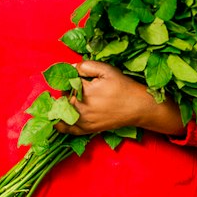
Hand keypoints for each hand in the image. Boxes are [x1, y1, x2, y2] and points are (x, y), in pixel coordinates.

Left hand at [53, 59, 175, 135]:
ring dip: (62, 105)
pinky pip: (66, 129)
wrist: (137, 107)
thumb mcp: (106, 70)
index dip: (70, 78)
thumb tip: (69, 68)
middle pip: (62, 97)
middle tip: (80, 88)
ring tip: (70, 100)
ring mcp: (82, 121)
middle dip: (67, 91)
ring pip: (61, 112)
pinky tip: (59, 118)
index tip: (77, 78)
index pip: (66, 82)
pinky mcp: (87, 130)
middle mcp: (80, 108)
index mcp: (83, 91)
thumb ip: (85, 66)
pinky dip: (61, 123)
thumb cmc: (123, 86)